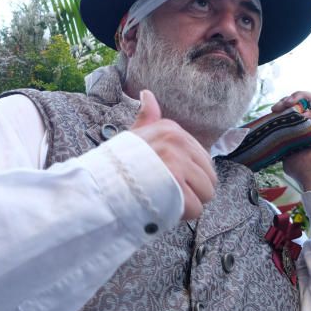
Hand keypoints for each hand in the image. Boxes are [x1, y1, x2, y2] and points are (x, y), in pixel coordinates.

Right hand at [130, 90, 216, 220]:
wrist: (100, 184)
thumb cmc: (119, 164)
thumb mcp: (134, 136)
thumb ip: (146, 117)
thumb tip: (147, 94)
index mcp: (171, 129)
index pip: (204, 159)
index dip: (189, 176)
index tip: (167, 179)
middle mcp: (177, 140)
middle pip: (210, 178)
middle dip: (192, 191)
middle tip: (168, 193)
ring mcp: (177, 160)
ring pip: (206, 194)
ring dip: (189, 204)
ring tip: (167, 200)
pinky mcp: (176, 182)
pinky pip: (196, 208)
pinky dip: (182, 215)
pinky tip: (165, 209)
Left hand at [272, 91, 310, 211]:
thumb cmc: (305, 168)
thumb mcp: (286, 147)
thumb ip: (282, 134)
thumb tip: (271, 123)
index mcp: (307, 128)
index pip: (296, 108)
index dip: (285, 105)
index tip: (274, 110)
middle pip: (306, 101)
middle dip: (292, 99)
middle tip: (282, 105)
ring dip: (303, 98)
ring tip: (292, 105)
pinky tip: (308, 116)